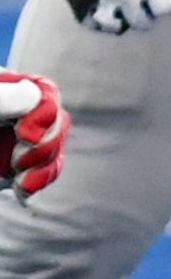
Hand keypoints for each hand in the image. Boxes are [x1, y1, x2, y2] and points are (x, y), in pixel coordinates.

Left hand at [0, 73, 63, 196]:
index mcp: (5, 89)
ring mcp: (15, 142)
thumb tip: (39, 95)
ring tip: (21, 179)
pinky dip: (40, 181)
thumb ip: (10, 97)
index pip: (43, 93)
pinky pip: (46, 171)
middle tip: (19, 161)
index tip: (24, 134)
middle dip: (46, 145)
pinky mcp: (15, 168)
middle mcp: (15, 114)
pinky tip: (23, 188)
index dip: (44, 115)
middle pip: (57, 121)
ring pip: (56, 148)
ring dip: (44, 166)